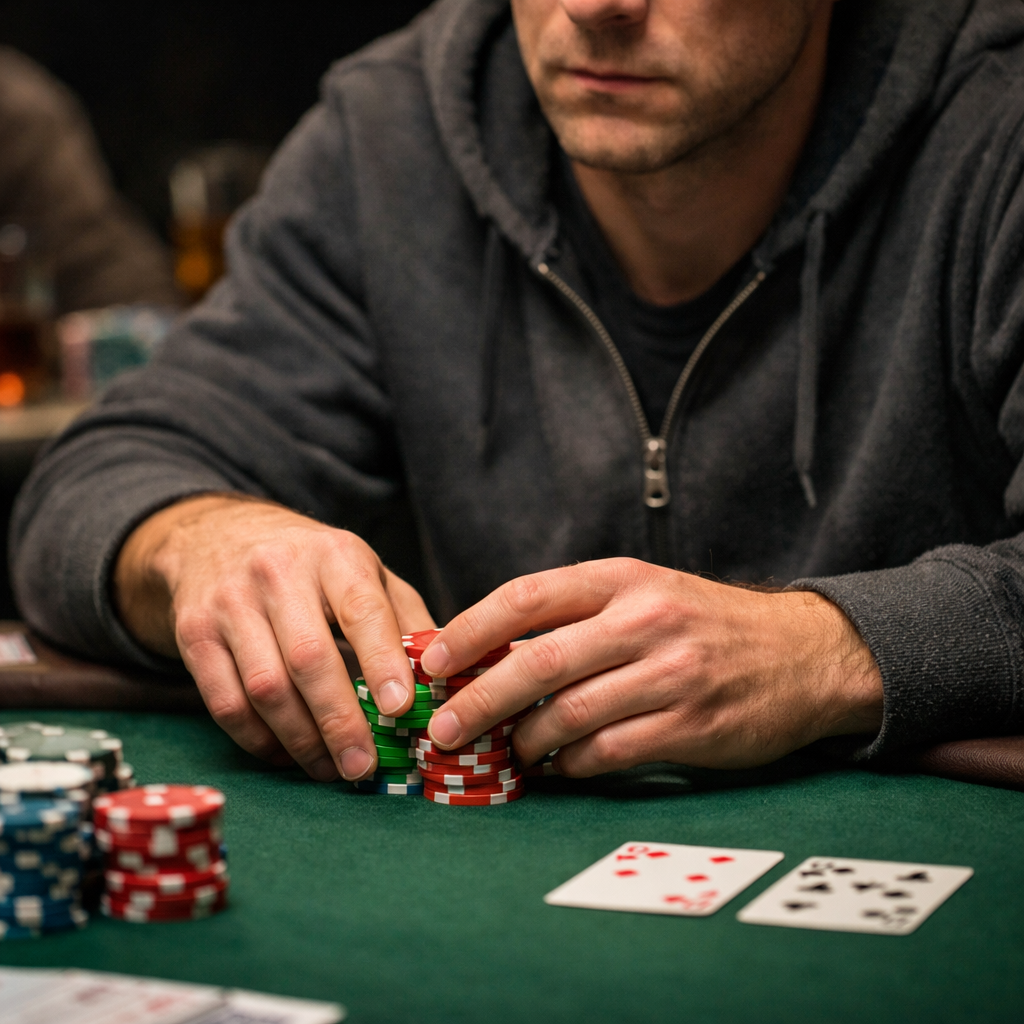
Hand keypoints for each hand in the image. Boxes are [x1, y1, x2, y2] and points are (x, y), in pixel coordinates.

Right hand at [114, 494, 433, 780]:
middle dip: (339, 722)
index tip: (401, 709)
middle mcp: (278, 572)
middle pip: (309, 659)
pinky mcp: (193, 633)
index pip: (362, 610)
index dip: (382, 662)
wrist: (218, 537)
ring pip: (266, 688)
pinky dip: (259, 741)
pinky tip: (288, 754)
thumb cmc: (313, 567)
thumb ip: (407, 620)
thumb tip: (445, 680)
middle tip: (363, 767)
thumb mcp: (366, 572)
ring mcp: (230, 603)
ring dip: (301, 741)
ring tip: (331, 770)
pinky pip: (226, 703)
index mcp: (335, 555)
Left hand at [419, 558, 882, 774]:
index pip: (528, 596)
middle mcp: (645, 620)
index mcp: (624, 579)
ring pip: (568, 714)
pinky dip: (572, 764)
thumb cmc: (706, 624)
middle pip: (538, 663)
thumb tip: (491, 654)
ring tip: (512, 751)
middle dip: (479, 700)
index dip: (471, 628)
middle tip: (443, 730)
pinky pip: (609, 753)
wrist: (805, 653)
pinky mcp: (692, 726)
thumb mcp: (646, 594)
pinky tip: (561, 765)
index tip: (431, 659)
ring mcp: (671, 674)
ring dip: (525, 740)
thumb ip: (578, 616)